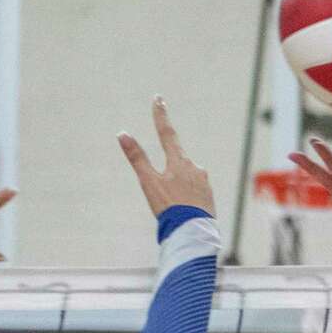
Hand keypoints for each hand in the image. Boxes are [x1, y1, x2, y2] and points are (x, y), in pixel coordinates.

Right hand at [118, 96, 214, 216]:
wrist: (193, 233)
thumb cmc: (169, 208)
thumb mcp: (149, 182)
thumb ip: (137, 158)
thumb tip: (122, 134)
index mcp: (179, 161)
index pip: (167, 133)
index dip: (161, 116)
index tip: (158, 99)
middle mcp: (195, 168)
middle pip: (176, 161)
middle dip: (168, 173)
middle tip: (165, 196)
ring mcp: (204, 182)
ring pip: (186, 178)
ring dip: (177, 188)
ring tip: (174, 208)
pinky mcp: (209, 196)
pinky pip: (194, 192)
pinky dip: (186, 198)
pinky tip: (185, 212)